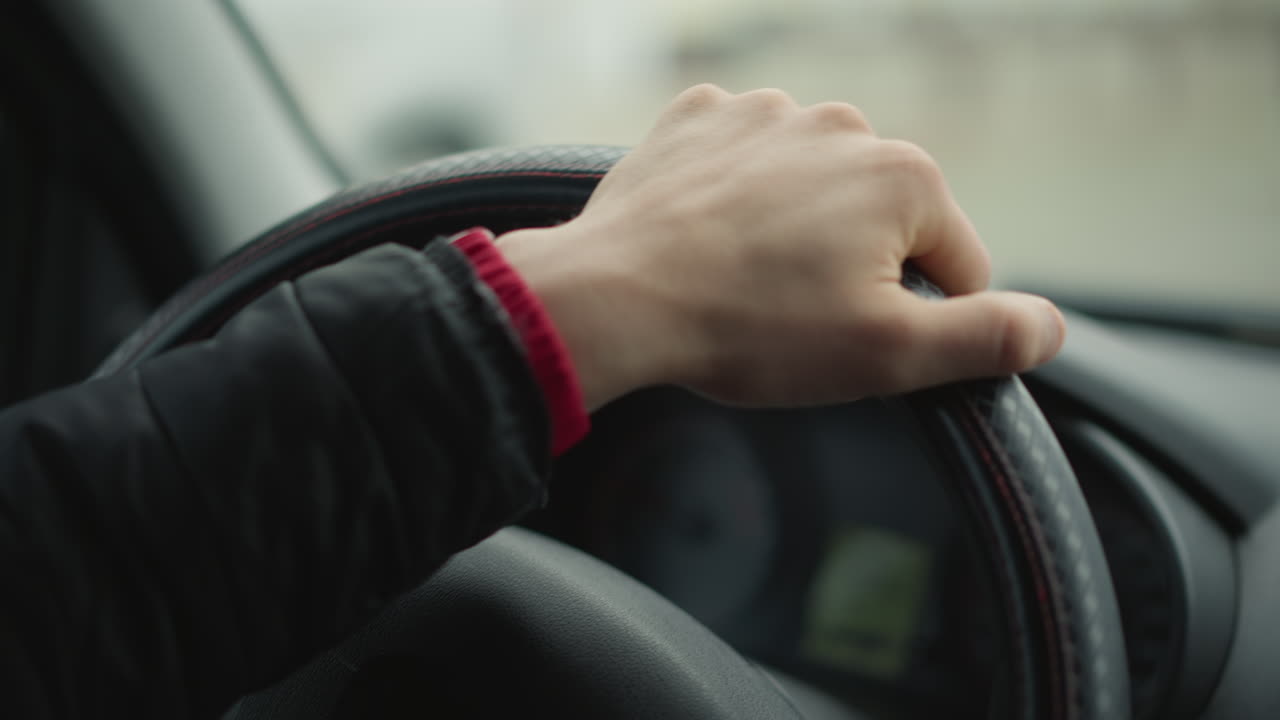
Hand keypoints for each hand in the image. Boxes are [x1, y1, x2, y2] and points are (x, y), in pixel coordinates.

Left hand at [498, 84, 1064, 409]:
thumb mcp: (887, 355)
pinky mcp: (700, 119)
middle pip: (881, 221)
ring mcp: (765, 114)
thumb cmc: (752, 328)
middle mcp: (843, 124)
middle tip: (793, 317)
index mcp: (904, 177)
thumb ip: (984, 338)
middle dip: (853, 270)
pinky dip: (736, 197)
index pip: (956, 265)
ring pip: (811, 190)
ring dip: (795, 232)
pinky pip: (743, 162)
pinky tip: (711, 238)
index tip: (858, 343)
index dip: (919, 319)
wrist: (618, 297)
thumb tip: (1049, 327)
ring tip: (745, 281)